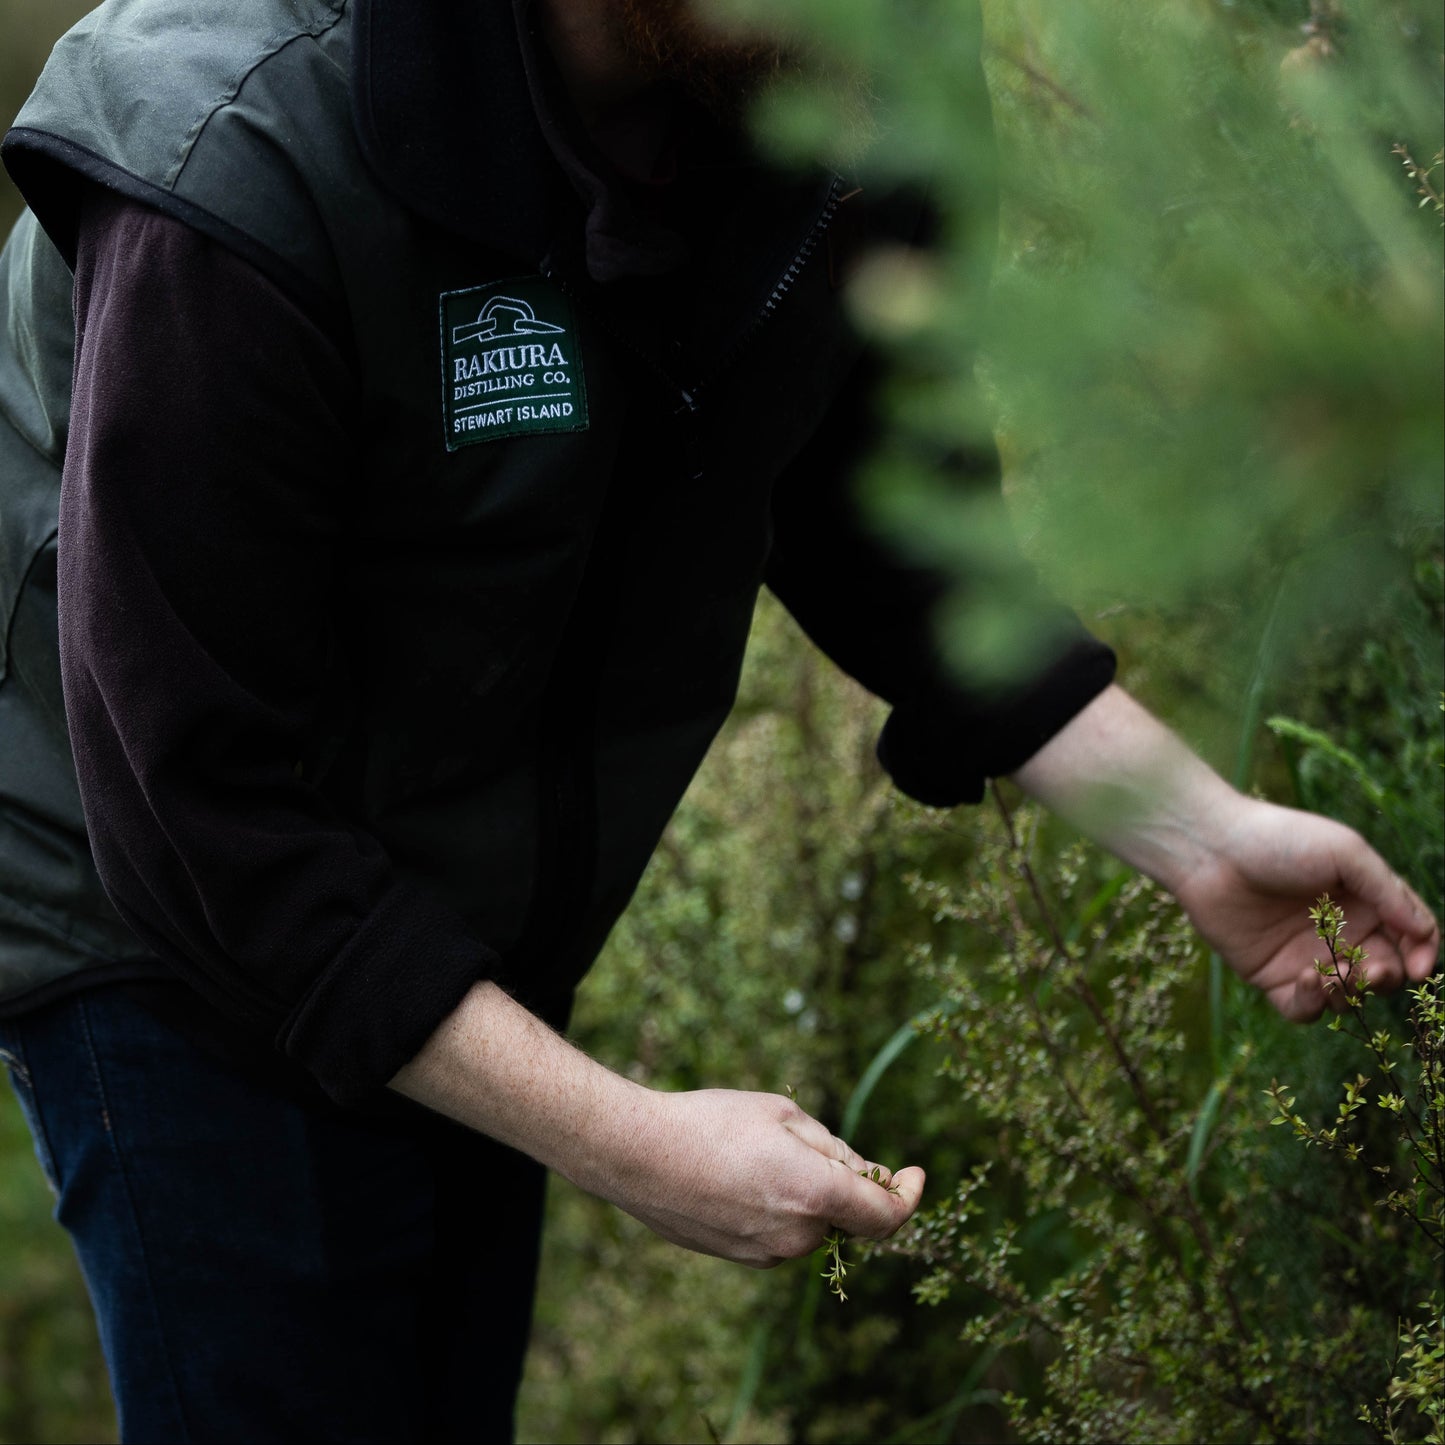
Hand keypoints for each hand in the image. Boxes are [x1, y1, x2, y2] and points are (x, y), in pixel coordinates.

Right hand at [583, 1088, 924, 1267]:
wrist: (637, 1154)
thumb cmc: (711, 1122)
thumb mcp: (781, 1115)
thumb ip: (832, 1148)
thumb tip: (862, 1173)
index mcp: (815, 1195)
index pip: (886, 1215)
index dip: (908, 1195)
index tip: (915, 1174)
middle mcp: (796, 1236)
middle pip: (842, 1214)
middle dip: (840, 1181)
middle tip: (803, 1140)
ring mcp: (766, 1254)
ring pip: (808, 1223)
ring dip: (804, 1194)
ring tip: (754, 1152)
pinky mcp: (738, 1258)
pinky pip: (777, 1234)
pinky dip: (776, 1208)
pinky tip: (736, 1175)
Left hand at [1172, 796, 1439, 1019]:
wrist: (1211, 851)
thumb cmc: (1280, 840)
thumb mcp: (1345, 852)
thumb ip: (1389, 892)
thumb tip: (1426, 934)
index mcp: (1365, 900)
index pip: (1411, 936)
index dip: (1422, 954)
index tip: (1420, 967)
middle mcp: (1341, 932)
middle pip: (1384, 973)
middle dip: (1386, 978)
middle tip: (1373, 971)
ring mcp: (1307, 956)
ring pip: (1347, 997)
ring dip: (1351, 995)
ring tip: (1334, 976)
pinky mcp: (1272, 976)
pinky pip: (1304, 1009)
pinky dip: (1314, 1004)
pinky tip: (1307, 979)